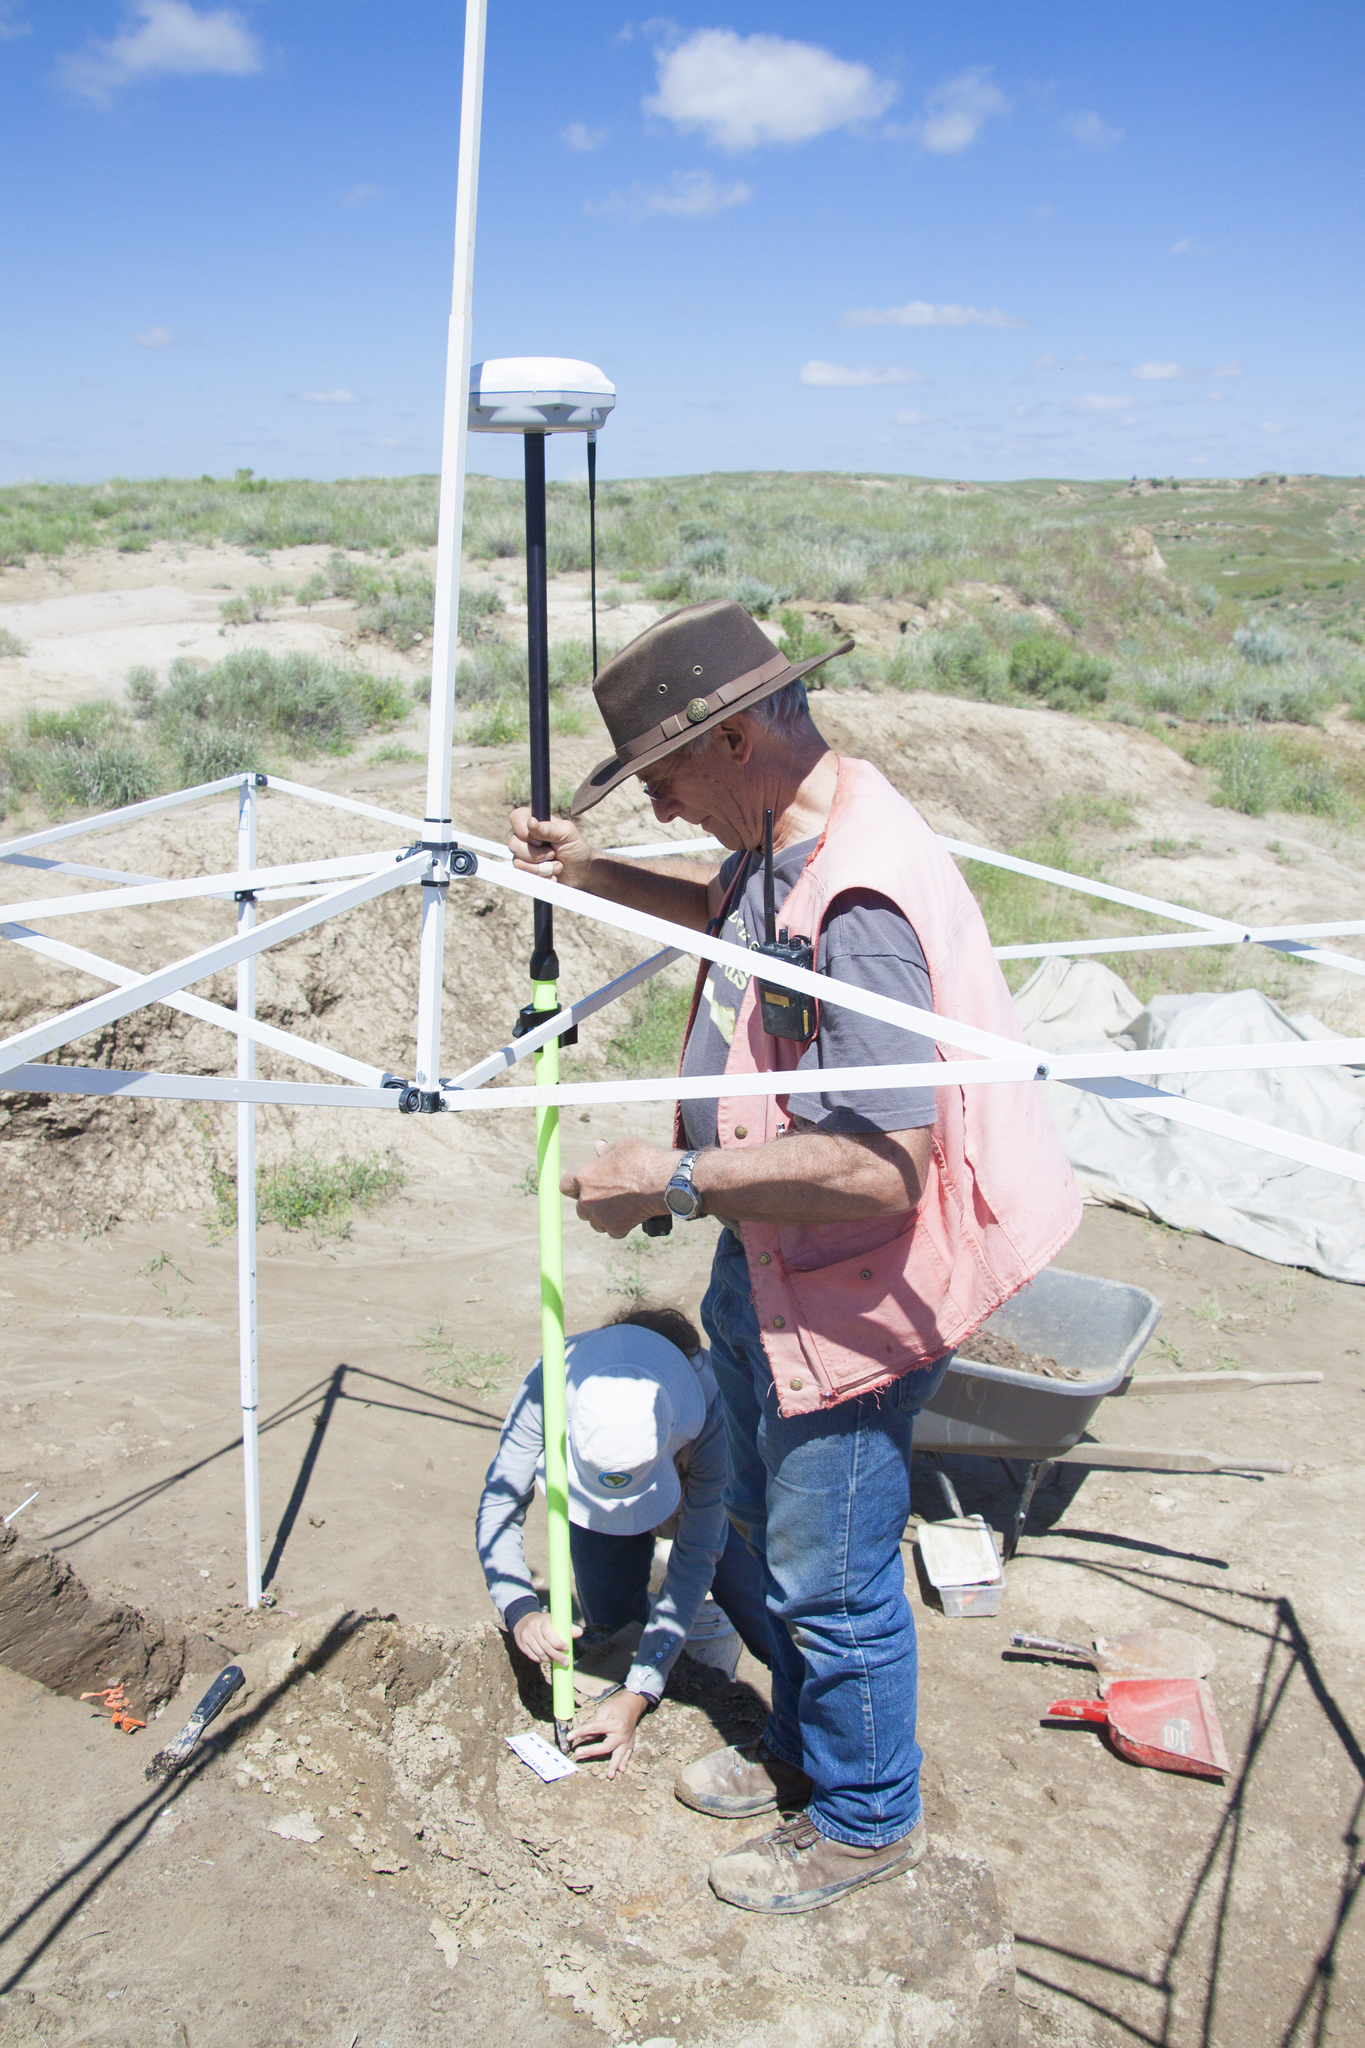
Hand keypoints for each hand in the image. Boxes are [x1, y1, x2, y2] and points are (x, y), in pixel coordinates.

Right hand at [508, 808, 595, 889]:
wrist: (582, 872)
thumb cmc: (576, 848)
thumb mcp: (566, 833)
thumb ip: (548, 828)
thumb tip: (530, 822)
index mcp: (536, 822)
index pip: (516, 817)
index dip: (524, 831)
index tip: (540, 841)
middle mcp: (527, 837)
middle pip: (513, 844)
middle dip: (536, 855)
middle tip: (553, 854)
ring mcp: (525, 854)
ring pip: (517, 862)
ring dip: (540, 868)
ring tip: (557, 866)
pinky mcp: (527, 869)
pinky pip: (523, 875)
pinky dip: (540, 877)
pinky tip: (552, 874)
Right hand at [512, 1610, 582, 1668]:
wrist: (523, 1620)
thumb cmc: (544, 1622)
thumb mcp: (554, 1621)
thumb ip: (568, 1627)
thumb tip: (580, 1633)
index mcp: (542, 1621)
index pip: (548, 1634)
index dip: (558, 1643)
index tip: (567, 1648)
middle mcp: (532, 1629)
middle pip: (545, 1646)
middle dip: (557, 1656)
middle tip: (566, 1662)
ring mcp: (525, 1637)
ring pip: (539, 1653)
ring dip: (549, 1659)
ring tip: (557, 1661)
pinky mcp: (521, 1645)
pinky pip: (532, 1656)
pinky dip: (541, 1660)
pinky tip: (547, 1659)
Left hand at [561, 1137, 678, 1238]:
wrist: (665, 1183)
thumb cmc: (644, 1160)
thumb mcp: (623, 1146)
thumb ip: (607, 1150)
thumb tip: (598, 1146)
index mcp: (584, 1177)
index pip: (564, 1186)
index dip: (574, 1186)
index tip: (584, 1185)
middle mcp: (588, 1199)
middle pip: (580, 1208)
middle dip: (591, 1203)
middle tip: (608, 1196)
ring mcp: (601, 1216)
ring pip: (594, 1222)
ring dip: (603, 1217)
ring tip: (620, 1206)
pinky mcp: (616, 1229)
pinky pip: (612, 1230)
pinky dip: (619, 1225)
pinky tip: (631, 1214)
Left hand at [569, 1689, 649, 1776]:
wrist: (632, 1705)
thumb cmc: (616, 1707)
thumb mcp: (603, 1710)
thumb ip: (594, 1724)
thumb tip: (585, 1738)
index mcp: (614, 1723)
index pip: (594, 1729)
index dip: (580, 1732)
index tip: (569, 1736)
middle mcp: (621, 1734)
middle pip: (606, 1746)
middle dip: (591, 1751)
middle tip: (578, 1753)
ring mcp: (626, 1740)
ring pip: (619, 1755)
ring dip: (613, 1765)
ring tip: (609, 1775)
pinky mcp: (630, 1744)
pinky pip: (627, 1755)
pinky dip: (624, 1762)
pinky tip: (621, 1770)